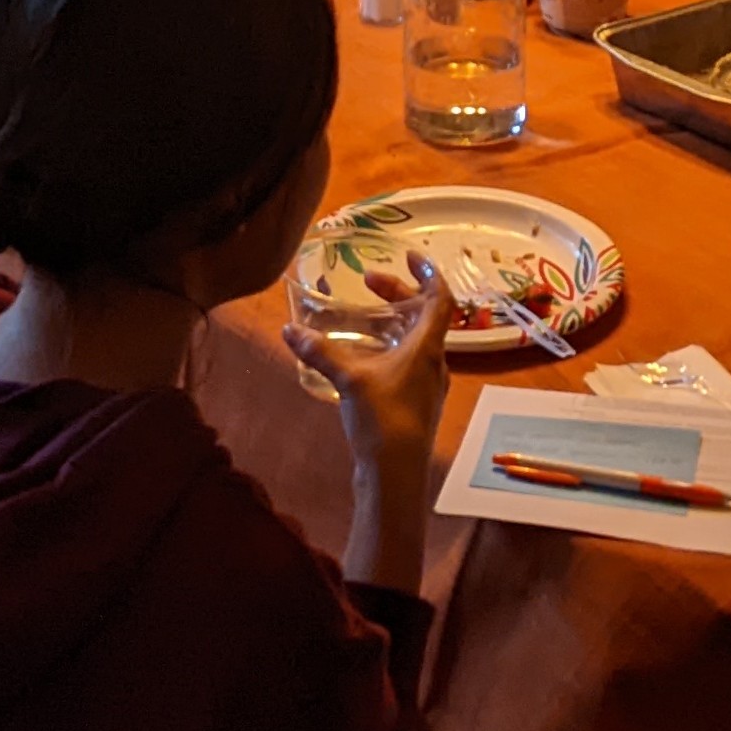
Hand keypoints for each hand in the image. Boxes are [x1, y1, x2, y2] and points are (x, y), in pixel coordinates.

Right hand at [284, 261, 456, 487]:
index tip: (408, 255)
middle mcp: (433, 363)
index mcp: (427, 348)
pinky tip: (361, 358)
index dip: (428, 272)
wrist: (396, 475)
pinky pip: (406, 363)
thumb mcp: (349, 380)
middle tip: (369, 282)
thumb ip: (321, 352)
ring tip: (364, 316)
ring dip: (393, 322)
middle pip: (424, 316)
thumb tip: (290, 329)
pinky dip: (387, 348)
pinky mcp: (414, 405)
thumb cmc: (383, 420)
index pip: (440, 298)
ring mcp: (426, 386)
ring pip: (416, 341)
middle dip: (399, 293)